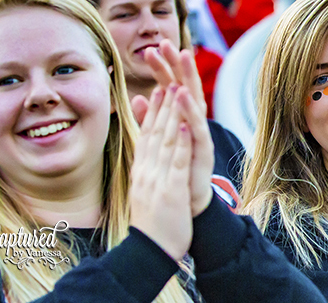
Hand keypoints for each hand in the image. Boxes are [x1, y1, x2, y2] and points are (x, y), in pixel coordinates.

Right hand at [129, 86, 193, 260]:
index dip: (155, 110)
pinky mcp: (169, 189)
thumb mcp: (146, 194)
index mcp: (142, 171)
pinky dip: (180, 141)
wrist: (148, 252)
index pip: (148, 135)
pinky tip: (186, 123)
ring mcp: (157, 178)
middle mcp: (146, 171)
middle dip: (163, 102)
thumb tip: (145, 157)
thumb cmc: (151, 226)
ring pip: (164, 140)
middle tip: (167, 75)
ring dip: (171, 113)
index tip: (161, 88)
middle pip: (154, 131)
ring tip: (176, 88)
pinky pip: (175, 161)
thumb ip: (146, 173)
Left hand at [145, 40, 214, 215]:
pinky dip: (189, 110)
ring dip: (187, 78)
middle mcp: (192, 123)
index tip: (151, 49)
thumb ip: (150, 119)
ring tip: (181, 57)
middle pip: (184, 87)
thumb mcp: (158, 141)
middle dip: (176, 65)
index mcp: (179, 120)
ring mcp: (199, 135)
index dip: (162, 69)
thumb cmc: (175, 172)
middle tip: (167, 42)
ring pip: (193, 101)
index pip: (170, 88)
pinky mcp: (202, 149)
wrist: (187, 204)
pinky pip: (196, 126)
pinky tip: (181, 95)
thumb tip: (139, 97)